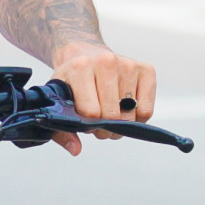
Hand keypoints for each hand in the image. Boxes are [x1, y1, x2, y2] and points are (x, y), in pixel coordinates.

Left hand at [50, 40, 155, 155]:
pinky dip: (137, 119)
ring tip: (110, 116)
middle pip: (112, 115)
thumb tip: (76, 150)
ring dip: (120, 125)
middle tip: (98, 124)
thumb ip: (61, 129)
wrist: (84, 54)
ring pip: (130, 115)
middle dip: (104, 129)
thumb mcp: (58, 101)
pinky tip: (125, 111)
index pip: (91, 112)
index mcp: (80, 68)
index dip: (88, 126)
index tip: (85, 122)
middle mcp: (106, 62)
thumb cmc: (71, 82)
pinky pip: (146, 110)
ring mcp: (128, 64)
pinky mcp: (146, 69)